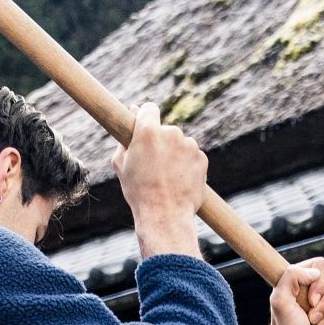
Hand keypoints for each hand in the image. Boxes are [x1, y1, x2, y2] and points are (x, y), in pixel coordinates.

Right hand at [114, 103, 206, 258]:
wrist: (165, 216)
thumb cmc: (138, 192)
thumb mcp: (121, 164)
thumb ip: (125, 136)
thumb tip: (133, 110)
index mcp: (148, 131)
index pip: (149, 109)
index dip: (146, 118)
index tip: (144, 128)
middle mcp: (171, 133)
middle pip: (165, 130)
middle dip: (160, 143)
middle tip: (152, 166)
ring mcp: (189, 145)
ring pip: (180, 144)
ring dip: (174, 155)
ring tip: (166, 178)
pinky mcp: (202, 158)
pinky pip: (192, 156)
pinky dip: (186, 165)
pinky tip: (178, 181)